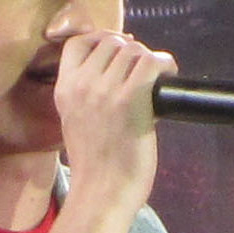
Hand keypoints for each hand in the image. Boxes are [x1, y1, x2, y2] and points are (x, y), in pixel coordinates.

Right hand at [50, 30, 173, 213]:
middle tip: (142, 69)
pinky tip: (168, 75)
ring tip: (155, 77)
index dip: (101, 38)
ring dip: (148, 59)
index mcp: (65, 90)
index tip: (117, 48)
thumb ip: (87, 95)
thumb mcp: (75, 122)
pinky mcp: (131, 100)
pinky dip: (164, 64)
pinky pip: (151, 63)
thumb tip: (117, 72)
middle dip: (130, 51)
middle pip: (111, 43)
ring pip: (133, 50)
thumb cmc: (96, 166)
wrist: (101, 193)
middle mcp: (83, 86)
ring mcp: (106, 91)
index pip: (78, 42)